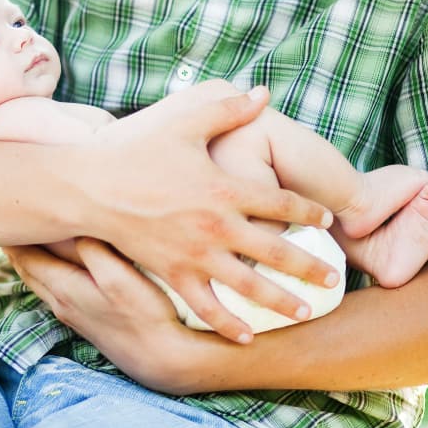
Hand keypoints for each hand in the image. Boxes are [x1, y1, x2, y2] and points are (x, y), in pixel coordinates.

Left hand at [4, 240, 210, 392]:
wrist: (161, 360)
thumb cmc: (144, 314)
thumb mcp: (119, 276)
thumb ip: (92, 250)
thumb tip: (73, 226)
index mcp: (63, 288)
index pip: (26, 256)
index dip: (13, 235)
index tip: (3, 211)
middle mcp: (60, 302)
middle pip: (27, 269)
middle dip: (15, 245)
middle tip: (7, 220)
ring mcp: (71, 314)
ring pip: (38, 281)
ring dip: (28, 259)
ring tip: (23, 237)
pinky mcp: (84, 321)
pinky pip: (52, 289)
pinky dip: (43, 272)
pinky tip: (53, 266)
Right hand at [65, 87, 339, 342]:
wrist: (94, 187)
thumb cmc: (140, 151)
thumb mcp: (187, 123)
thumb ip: (229, 109)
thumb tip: (263, 92)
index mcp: (226, 189)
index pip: (281, 203)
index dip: (309, 211)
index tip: (328, 219)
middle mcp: (218, 226)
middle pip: (276, 251)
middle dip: (309, 266)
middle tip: (334, 278)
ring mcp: (197, 254)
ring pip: (249, 286)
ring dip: (280, 301)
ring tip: (305, 312)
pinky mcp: (174, 273)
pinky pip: (206, 306)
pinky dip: (228, 323)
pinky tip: (247, 336)